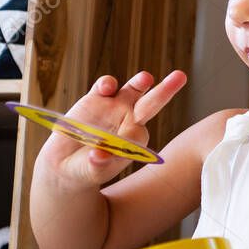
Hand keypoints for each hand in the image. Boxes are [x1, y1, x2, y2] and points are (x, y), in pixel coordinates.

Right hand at [38, 70, 186, 189]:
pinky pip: (105, 86)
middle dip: (166, 90)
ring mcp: (115, 107)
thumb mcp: (92, 171)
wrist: (68, 163)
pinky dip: (107, 84)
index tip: (119, 145)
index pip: (141, 133)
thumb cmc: (87, 170)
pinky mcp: (96, 99)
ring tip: (146, 78)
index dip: (131, 137)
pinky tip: (106, 88)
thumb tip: (99, 156)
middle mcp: (130, 119)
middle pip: (151, 103)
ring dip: (140, 82)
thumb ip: (98, 164)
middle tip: (180, 76)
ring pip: (132, 89)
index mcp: (136, 140)